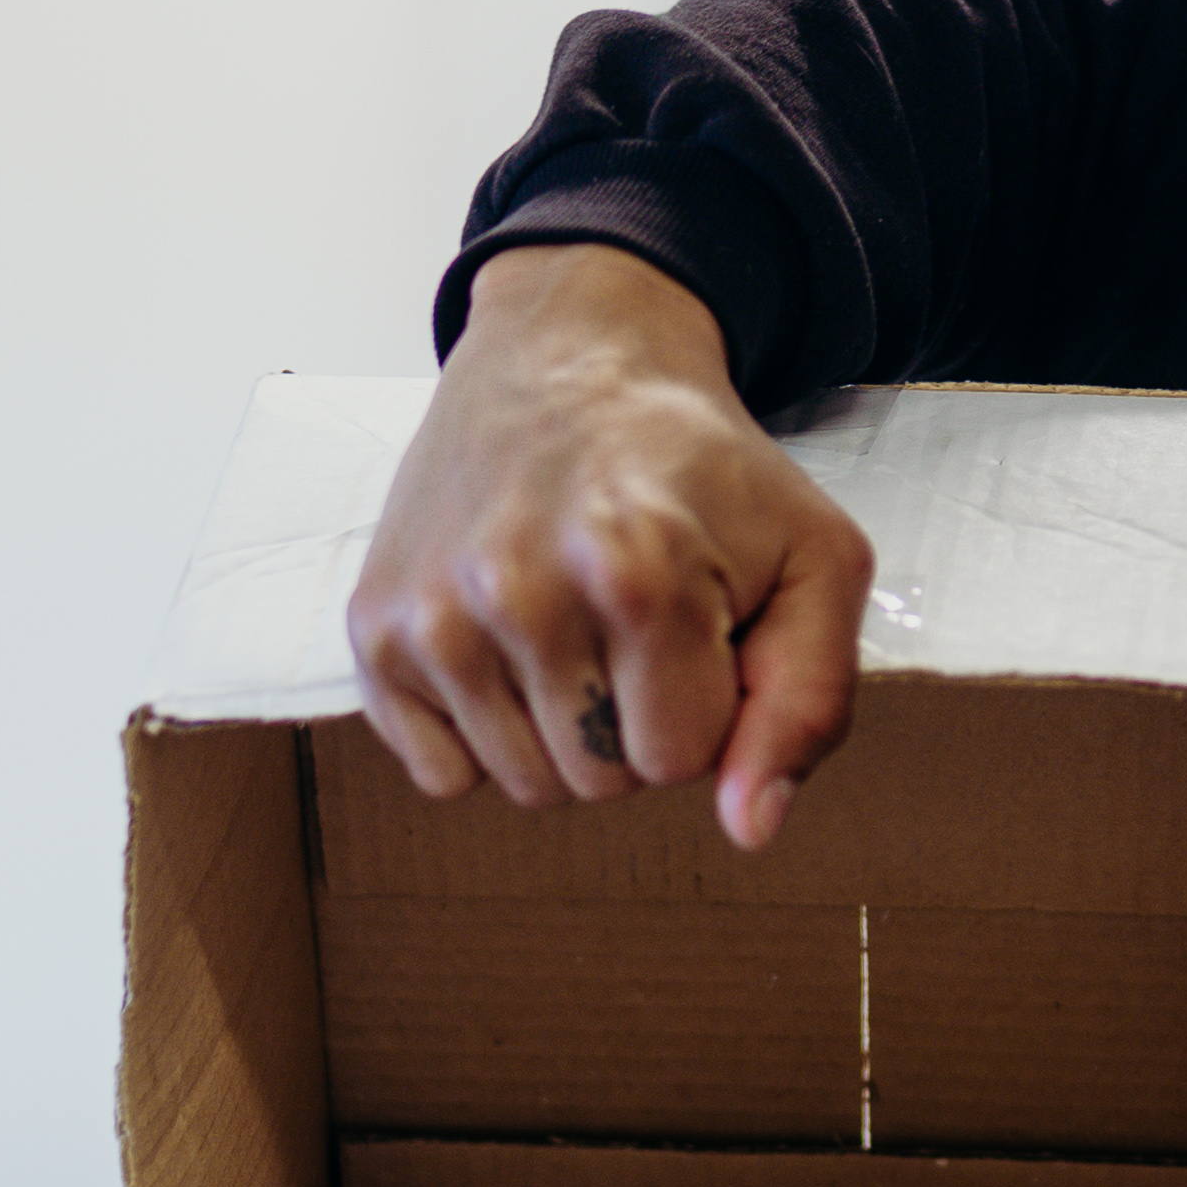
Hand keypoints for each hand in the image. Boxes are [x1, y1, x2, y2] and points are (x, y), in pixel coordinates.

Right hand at [352, 243, 874, 848]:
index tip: (699, 627)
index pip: (678, 760)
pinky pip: (441, 774)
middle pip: (598, 782)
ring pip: (523, 784)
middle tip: (636, 623)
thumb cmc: (703, 471)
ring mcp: (433, 611)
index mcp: (634, 571)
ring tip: (576, 625)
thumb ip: (810, 701)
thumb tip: (751, 830)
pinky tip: (510, 647)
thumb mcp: (813, 559)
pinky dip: (483, 734)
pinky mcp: (374, 626)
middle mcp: (515, 592)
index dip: (704, 706)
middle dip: (637, 723)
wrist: (567, 357)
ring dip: (563, 731)